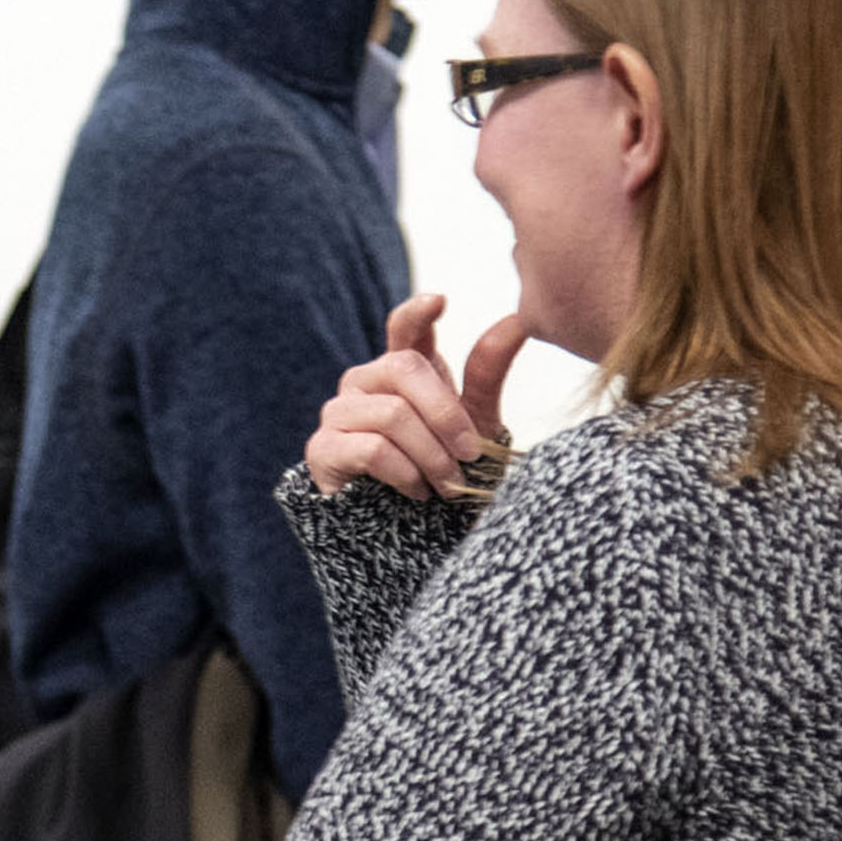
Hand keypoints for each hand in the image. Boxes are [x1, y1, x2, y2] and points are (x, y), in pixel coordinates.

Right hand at [307, 294, 527, 499]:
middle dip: (446, 414)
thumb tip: (518, 320)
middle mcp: (366, 383)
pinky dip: (405, 473)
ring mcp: (339, 413)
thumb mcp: (475, 425)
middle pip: (404, 368)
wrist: (412, 539)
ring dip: (431, 454)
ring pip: (393, 414)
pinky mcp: (323, 449)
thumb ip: (488, 373)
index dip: (417, 313)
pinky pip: (371, 448)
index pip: (404, 328)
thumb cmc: (442, 474)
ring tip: (448, 485)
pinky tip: (416, 493)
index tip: (440, 300)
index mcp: (403, 372)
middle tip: (471, 455)